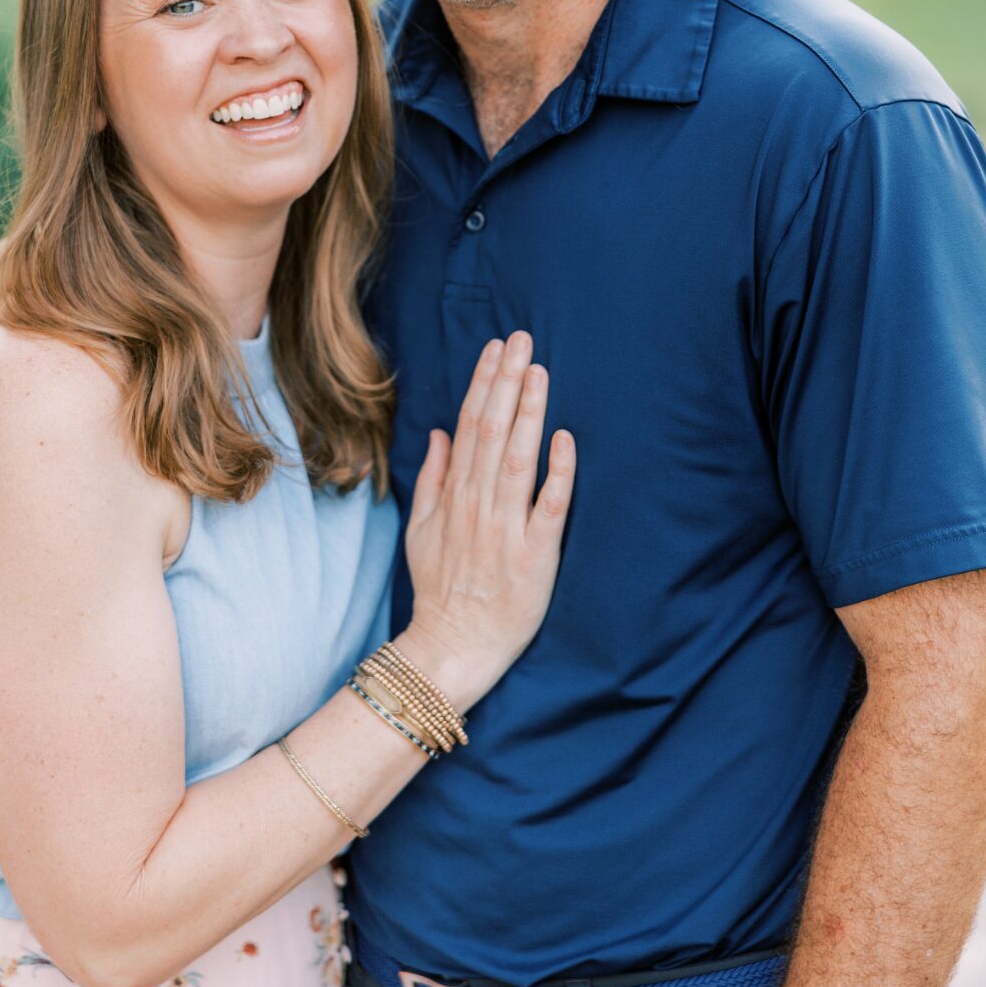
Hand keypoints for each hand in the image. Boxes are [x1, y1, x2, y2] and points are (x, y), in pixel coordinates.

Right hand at [401, 332, 574, 709]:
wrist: (453, 648)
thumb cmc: (440, 589)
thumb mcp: (421, 531)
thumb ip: (432, 479)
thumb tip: (439, 433)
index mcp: (454, 496)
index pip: (469, 426)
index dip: (483, 383)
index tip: (496, 347)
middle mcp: (478, 505)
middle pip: (491, 431)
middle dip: (506, 382)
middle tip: (522, 339)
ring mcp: (506, 529)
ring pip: (517, 459)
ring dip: (528, 413)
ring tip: (539, 371)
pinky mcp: (535, 556)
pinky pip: (548, 508)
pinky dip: (557, 472)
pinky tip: (564, 439)